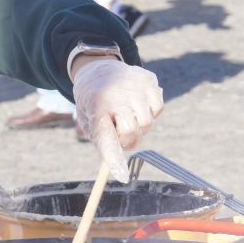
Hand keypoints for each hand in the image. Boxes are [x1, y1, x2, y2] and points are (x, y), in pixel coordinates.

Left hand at [72, 58, 164, 180]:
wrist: (98, 68)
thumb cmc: (93, 101)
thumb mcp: (86, 119)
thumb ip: (101, 140)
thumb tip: (116, 165)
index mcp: (95, 106)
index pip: (106, 136)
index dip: (113, 156)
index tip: (121, 174)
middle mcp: (116, 94)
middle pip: (131, 132)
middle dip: (127, 139)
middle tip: (119, 132)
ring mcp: (134, 85)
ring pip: (146, 123)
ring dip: (139, 126)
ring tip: (126, 114)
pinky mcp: (149, 80)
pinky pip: (158, 109)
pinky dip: (150, 111)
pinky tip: (136, 104)